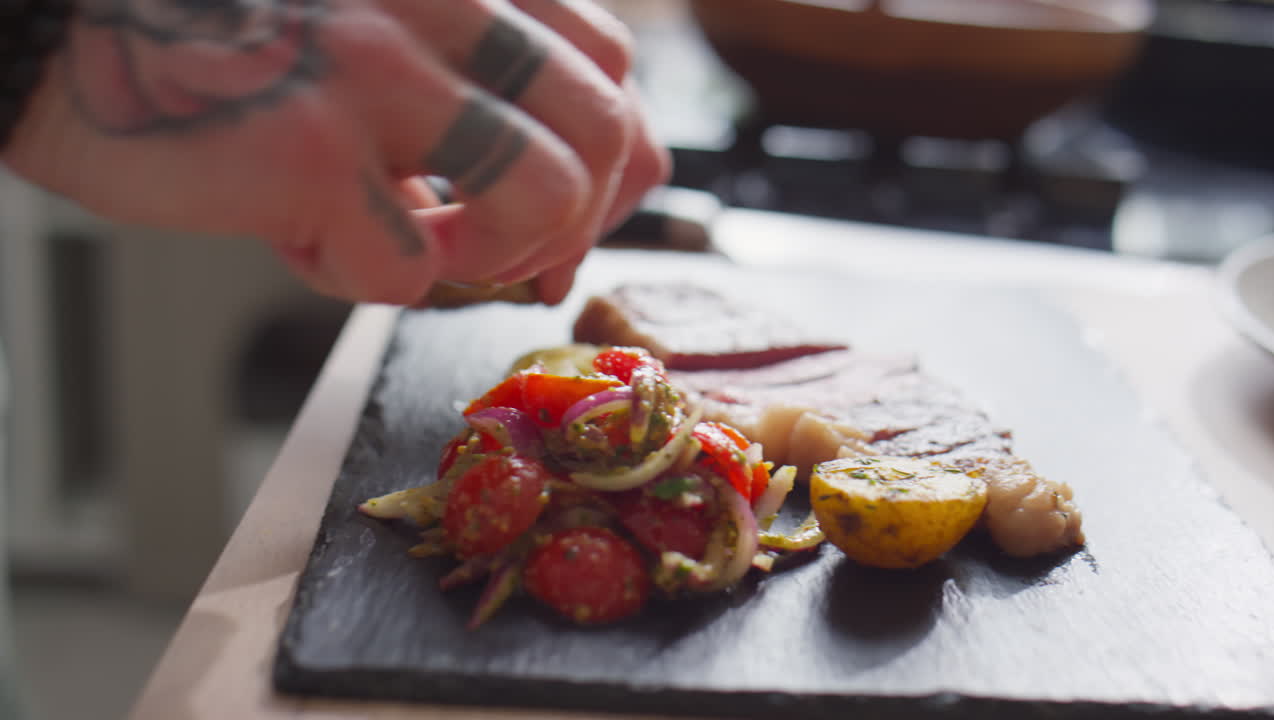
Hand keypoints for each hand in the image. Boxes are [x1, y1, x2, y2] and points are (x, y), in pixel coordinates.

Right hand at [2, 0, 669, 304]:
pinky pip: (406, 266)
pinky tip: (301, 240)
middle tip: (515, 259)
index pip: (608, 62)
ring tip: (422, 248)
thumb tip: (560, 186)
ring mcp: (373, 70)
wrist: (50, 20)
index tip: (573, 210)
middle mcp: (432, 2)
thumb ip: (461, 69)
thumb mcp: (363, 17)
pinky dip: (362, 278)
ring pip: (545, 193)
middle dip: (576, 223)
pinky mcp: (304, 147)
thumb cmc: (205, 31)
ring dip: (496, 255)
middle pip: (604, 131)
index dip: (612, 155)